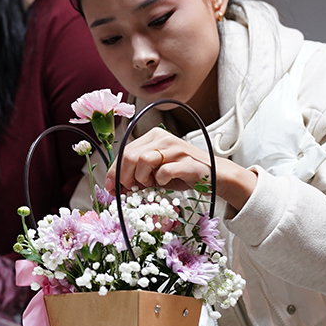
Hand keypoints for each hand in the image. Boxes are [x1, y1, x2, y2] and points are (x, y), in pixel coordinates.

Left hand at [104, 127, 256, 210]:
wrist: (214, 175)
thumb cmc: (182, 172)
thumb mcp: (156, 170)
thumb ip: (137, 173)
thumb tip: (114, 186)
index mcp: (153, 136)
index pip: (124, 151)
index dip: (113, 171)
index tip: (111, 187)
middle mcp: (163, 138)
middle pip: (130, 155)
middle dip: (124, 177)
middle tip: (130, 189)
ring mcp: (176, 149)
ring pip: (143, 161)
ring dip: (141, 178)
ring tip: (150, 185)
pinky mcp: (187, 162)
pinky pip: (163, 172)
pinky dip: (159, 182)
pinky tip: (164, 183)